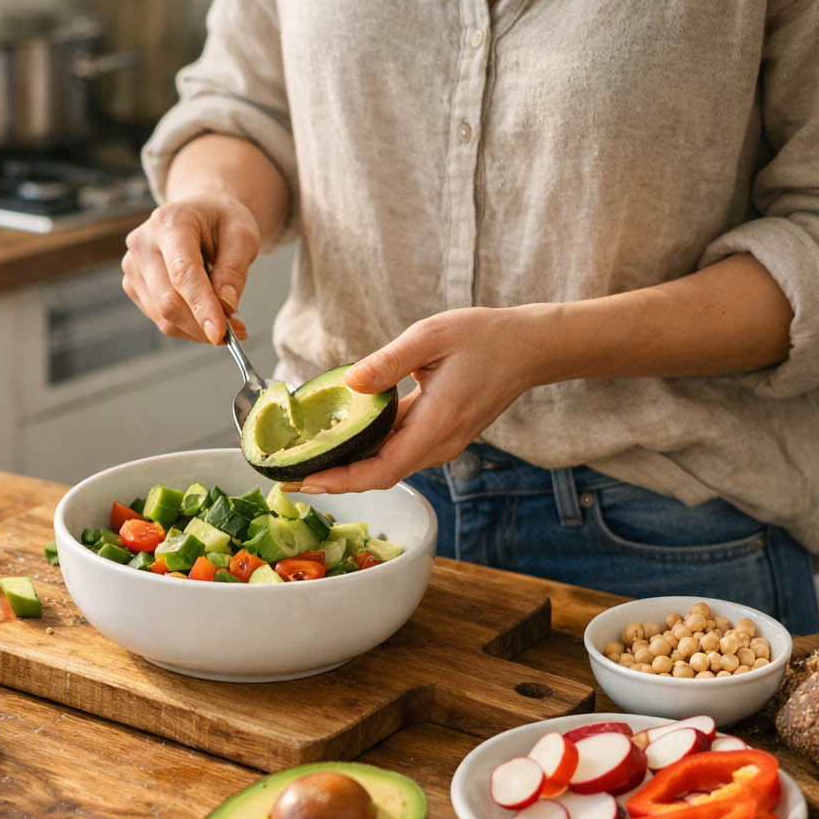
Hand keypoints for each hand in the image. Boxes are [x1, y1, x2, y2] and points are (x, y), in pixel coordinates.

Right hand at [121, 192, 260, 344]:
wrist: (198, 214)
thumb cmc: (220, 221)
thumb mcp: (242, 235)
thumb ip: (234, 270)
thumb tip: (226, 306)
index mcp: (170, 222)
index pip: (182, 273)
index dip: (201, 306)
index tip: (220, 333)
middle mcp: (143, 243)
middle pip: (168, 301)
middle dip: (203, 324)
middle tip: (237, 331)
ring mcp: (133, 266)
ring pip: (163, 316)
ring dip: (197, 329)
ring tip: (227, 321)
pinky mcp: (133, 285)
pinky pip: (160, 319)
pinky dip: (187, 326)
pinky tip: (205, 314)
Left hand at [287, 307, 546, 492]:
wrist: (530, 347)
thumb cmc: (485, 337)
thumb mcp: (431, 336)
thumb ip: (388, 361)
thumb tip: (351, 383)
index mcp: (437, 424)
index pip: (382, 469)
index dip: (341, 481)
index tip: (304, 482)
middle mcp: (439, 443)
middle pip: (378, 475)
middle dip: (333, 480)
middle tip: (288, 477)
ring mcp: (441, 443)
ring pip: (387, 467)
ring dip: (348, 470)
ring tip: (306, 463)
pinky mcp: (440, 435)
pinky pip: (397, 452)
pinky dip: (366, 454)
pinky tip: (341, 441)